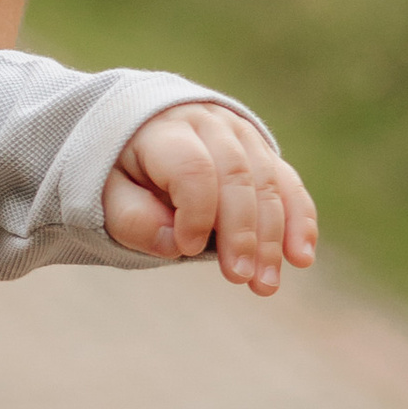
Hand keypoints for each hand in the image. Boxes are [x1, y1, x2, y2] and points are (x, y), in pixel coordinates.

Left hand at [105, 105, 317, 293]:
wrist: (142, 131)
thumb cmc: (123, 172)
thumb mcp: (107, 192)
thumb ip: (133, 218)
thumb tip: (175, 244)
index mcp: (165, 130)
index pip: (193, 167)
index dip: (196, 211)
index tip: (186, 249)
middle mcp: (210, 124)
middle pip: (238, 176)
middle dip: (242, 232)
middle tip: (238, 277)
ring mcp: (243, 135)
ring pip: (269, 183)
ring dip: (272, 238)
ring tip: (265, 284)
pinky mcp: (264, 153)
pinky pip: (289, 185)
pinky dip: (299, 221)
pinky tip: (300, 258)